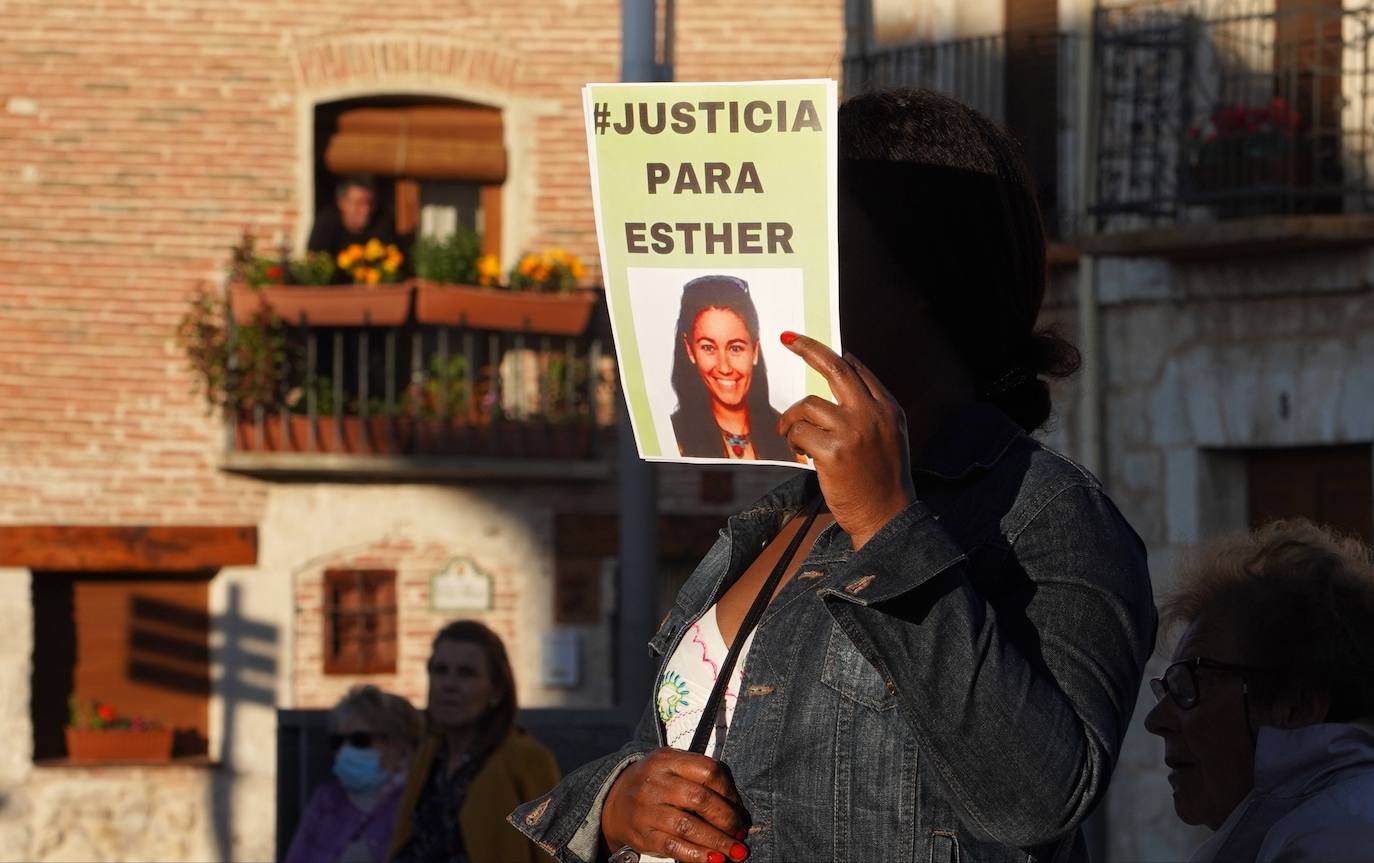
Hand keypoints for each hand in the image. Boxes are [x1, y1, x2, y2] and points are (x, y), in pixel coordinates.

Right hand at [602, 748, 749, 862]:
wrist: (614, 801)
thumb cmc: (656, 785)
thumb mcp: (673, 768)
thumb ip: (702, 780)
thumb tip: (738, 811)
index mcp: (668, 760)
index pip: (709, 771)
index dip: (730, 793)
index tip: (740, 810)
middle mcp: (656, 782)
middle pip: (701, 799)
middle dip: (727, 819)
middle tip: (740, 833)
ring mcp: (647, 808)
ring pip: (689, 826)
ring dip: (718, 841)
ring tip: (736, 852)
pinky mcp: (643, 834)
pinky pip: (674, 847)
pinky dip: (698, 855)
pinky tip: (714, 860)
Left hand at [778, 333, 915, 549]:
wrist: (887, 518)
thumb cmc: (882, 479)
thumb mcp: (889, 434)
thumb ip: (871, 403)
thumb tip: (847, 362)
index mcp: (888, 408)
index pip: (856, 370)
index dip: (829, 354)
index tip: (805, 343)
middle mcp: (872, 414)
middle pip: (835, 369)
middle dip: (808, 348)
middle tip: (787, 339)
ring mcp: (853, 431)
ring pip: (807, 406)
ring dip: (793, 420)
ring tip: (795, 438)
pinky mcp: (833, 452)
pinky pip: (799, 432)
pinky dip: (793, 440)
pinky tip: (800, 452)